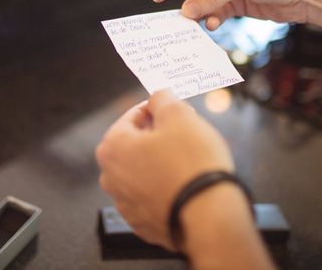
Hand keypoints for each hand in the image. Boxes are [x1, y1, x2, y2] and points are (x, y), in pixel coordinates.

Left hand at [95, 90, 234, 250]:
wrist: (210, 217)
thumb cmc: (192, 166)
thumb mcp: (178, 114)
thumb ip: (162, 98)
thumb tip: (158, 97)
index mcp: (112, 148)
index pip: (132, 116)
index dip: (157, 110)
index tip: (175, 110)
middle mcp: (111, 178)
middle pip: (135, 144)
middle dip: (158, 136)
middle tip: (185, 132)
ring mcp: (126, 205)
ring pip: (144, 171)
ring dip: (161, 162)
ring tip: (189, 160)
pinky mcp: (144, 224)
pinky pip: (154, 196)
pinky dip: (166, 188)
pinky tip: (185, 183)